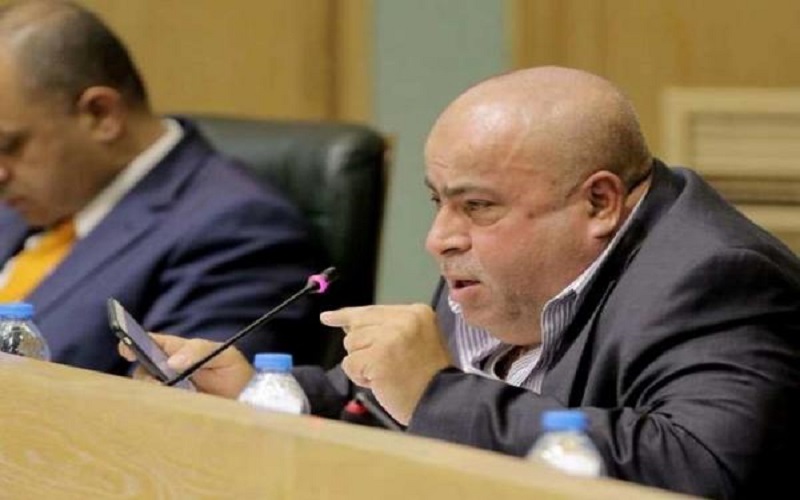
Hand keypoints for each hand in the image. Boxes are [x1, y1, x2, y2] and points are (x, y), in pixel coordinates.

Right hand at [118, 333, 253, 398]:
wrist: (249, 400)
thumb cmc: (235, 372)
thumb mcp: (224, 354)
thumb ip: (199, 351)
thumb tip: (172, 361)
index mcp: (179, 350)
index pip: (151, 343)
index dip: (134, 343)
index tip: (127, 348)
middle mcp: (169, 370)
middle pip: (143, 369)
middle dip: (144, 374)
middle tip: (157, 381)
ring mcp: (170, 391)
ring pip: (147, 391)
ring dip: (152, 392)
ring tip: (170, 394)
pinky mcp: (173, 409)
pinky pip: (157, 409)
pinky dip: (158, 409)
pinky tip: (170, 408)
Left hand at [321, 304, 451, 424]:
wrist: (444, 401)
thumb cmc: (428, 377)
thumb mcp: (415, 341)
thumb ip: (386, 330)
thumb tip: (347, 326)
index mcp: (415, 313)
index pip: (372, 310)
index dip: (347, 315)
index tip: (328, 317)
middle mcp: (403, 320)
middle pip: (358, 327)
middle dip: (361, 349)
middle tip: (382, 365)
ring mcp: (390, 337)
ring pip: (351, 344)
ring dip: (361, 364)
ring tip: (386, 375)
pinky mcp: (378, 357)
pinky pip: (350, 364)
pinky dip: (359, 377)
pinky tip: (379, 383)